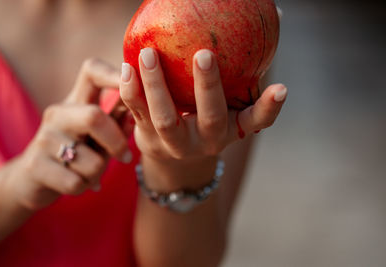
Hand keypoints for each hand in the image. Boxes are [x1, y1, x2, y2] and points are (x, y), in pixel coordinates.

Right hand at [6, 59, 131, 210]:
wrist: (31, 181)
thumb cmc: (75, 153)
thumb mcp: (96, 135)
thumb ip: (116, 122)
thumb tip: (137, 113)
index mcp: (75, 101)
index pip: (92, 71)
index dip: (114, 73)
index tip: (134, 83)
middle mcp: (57, 114)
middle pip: (95, 117)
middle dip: (117, 143)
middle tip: (124, 158)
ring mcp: (43, 139)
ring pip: (92, 161)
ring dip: (98, 173)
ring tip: (89, 173)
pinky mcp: (34, 166)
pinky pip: (76, 182)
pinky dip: (84, 187)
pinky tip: (76, 183)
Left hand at [120, 48, 285, 187]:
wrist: (174, 155)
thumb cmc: (204, 115)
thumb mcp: (225, 102)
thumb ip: (240, 70)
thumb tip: (273, 18)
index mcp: (231, 129)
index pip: (257, 120)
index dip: (270, 107)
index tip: (281, 88)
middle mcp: (207, 140)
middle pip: (211, 117)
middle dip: (208, 88)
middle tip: (204, 54)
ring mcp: (176, 143)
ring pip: (166, 119)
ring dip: (156, 86)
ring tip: (148, 54)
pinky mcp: (148, 139)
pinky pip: (137, 114)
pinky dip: (131, 91)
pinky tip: (127, 66)